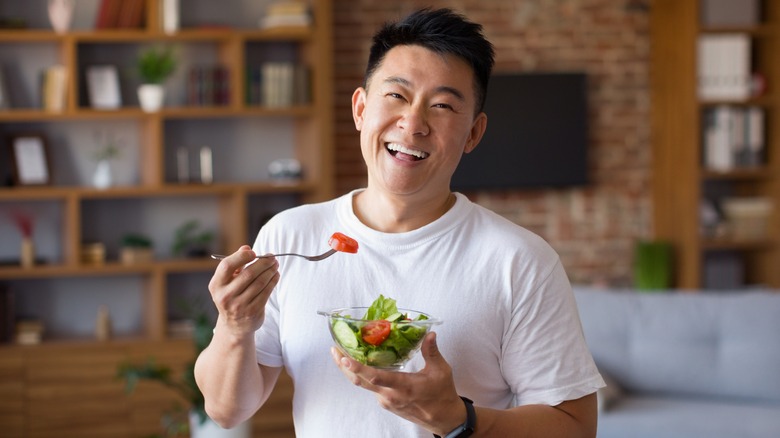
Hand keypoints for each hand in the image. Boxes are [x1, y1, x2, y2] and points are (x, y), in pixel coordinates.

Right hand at [208, 245, 279, 338]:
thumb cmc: (232, 295)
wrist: (233, 325)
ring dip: (270, 271)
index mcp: (216, 285)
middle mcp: (225, 296)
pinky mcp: (252, 312)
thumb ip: (236, 264)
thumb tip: (246, 247)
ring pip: (259, 283)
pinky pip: (266, 293)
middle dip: (263, 263)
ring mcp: (239, 305)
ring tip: (275, 265)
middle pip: (248, 274)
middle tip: (272, 257)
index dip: (241, 256)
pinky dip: (273, 281)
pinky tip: (276, 275)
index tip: (253, 252)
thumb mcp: (227, 281)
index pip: (227, 266)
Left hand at [330, 332, 466, 434]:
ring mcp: (386, 401)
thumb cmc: (442, 394)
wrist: (444, 419)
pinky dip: (362, 375)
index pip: (375, 377)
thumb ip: (431, 351)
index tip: (344, 359)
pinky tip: (359, 363)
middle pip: (360, 381)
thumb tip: (429, 334)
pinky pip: (370, 388)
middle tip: (334, 349)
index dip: (358, 368)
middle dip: (344, 366)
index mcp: (403, 387)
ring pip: (363, 385)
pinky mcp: (386, 403)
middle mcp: (390, 396)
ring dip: (351, 370)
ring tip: (341, 353)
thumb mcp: (441, 371)